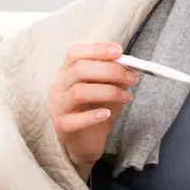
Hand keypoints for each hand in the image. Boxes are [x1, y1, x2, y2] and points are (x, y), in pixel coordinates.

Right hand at [48, 41, 137, 177]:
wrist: (87, 141)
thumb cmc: (96, 109)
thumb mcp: (107, 88)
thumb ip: (113, 76)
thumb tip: (128, 64)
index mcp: (67, 72)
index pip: (75, 52)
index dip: (97, 48)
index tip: (119, 52)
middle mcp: (58, 86)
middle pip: (80, 69)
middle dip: (110, 70)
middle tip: (132, 78)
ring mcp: (57, 106)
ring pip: (79, 92)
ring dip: (108, 92)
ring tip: (127, 97)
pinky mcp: (62, 126)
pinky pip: (76, 119)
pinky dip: (94, 115)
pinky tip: (107, 114)